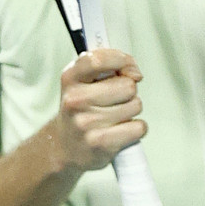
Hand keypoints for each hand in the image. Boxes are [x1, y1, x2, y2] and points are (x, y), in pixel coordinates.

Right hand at [54, 49, 146, 173]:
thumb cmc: (81, 109)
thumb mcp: (82, 81)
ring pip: (136, 105)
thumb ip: (105, 66)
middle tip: (115, 100)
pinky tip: (121, 130)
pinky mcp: (101, 144)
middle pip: (127, 86)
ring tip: (114, 116)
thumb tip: (134, 72)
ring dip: (131, 110)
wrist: (65, 146)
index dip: (123, 61)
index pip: (100, 60)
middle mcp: (75, 100)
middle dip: (128, 91)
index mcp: (70, 78)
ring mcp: (87, 123)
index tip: (131, 70)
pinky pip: (139, 127)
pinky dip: (136, 128)